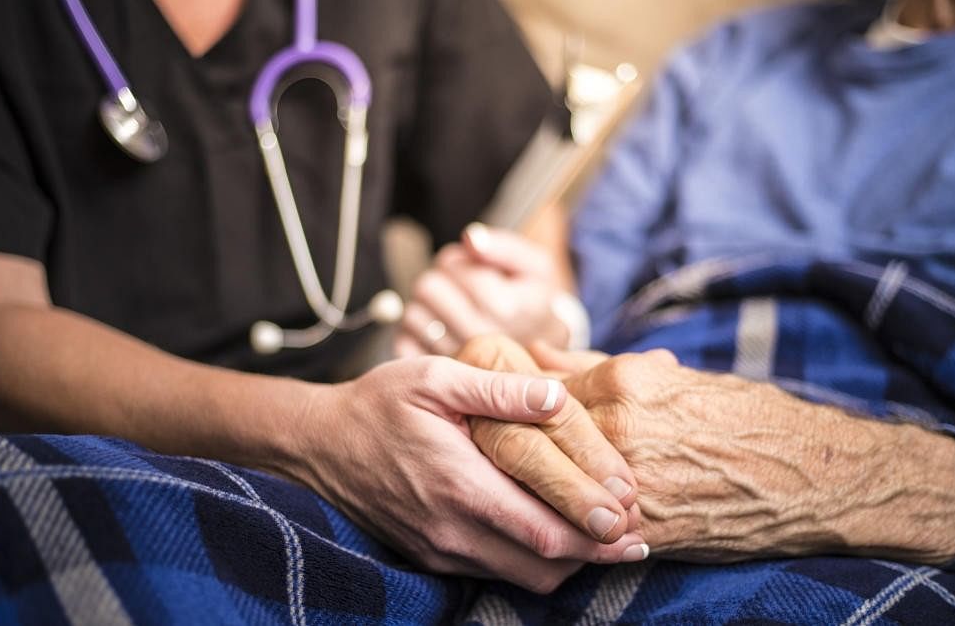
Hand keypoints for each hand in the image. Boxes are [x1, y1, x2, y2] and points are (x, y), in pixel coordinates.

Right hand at [272, 355, 646, 593]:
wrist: (318, 445)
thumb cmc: (380, 403)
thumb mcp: (436, 378)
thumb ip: (500, 389)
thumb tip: (558, 398)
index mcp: (460, 485)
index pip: (546, 531)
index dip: (597, 534)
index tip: (635, 522)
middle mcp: (452, 530)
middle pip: (544, 566)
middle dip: (595, 555)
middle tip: (636, 537)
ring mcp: (440, 550)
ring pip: (523, 577)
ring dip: (566, 562)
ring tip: (602, 536)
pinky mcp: (431, 557)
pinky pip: (495, 572)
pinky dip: (532, 560)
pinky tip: (553, 533)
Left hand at [395, 224, 570, 356]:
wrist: (542, 355)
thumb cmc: (534, 302)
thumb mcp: (535, 267)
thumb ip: (503, 247)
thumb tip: (470, 239)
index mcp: (504, 307)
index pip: (452, 266)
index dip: (459, 260)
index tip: (475, 269)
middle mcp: (479, 337)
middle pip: (428, 288)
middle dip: (440, 279)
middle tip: (459, 287)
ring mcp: (457, 359)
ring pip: (412, 314)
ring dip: (427, 306)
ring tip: (453, 309)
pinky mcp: (438, 374)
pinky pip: (405, 342)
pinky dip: (417, 332)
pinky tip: (442, 330)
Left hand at [482, 344, 954, 564]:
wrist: (813, 475)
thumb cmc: (746, 417)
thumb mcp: (673, 377)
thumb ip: (599, 368)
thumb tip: (538, 353)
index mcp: (626, 384)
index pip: (533, 387)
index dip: (495, 394)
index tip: (470, 399)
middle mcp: (622, 432)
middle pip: (522, 438)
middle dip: (482, 442)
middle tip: (454, 446)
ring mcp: (632, 484)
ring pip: (542, 488)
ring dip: (507, 488)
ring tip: (478, 488)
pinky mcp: (646, 530)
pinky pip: (579, 531)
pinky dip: (550, 527)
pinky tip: (529, 525)